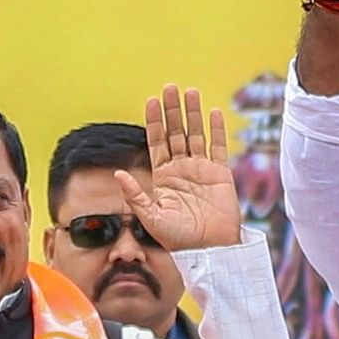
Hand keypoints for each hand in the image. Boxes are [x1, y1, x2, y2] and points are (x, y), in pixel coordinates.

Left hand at [120, 86, 239, 254]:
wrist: (209, 250)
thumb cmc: (179, 239)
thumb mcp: (150, 217)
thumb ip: (135, 195)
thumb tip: (118, 174)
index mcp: (163, 176)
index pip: (157, 142)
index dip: (154, 122)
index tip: (151, 101)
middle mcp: (181, 169)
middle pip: (176, 132)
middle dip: (172, 110)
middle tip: (170, 87)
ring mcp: (201, 170)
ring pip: (196, 134)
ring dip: (193, 113)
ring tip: (189, 92)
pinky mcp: (221, 174)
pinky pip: (218, 147)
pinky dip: (217, 129)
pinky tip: (213, 112)